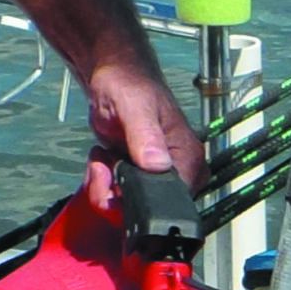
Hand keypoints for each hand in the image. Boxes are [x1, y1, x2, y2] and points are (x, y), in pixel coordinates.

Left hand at [83, 56, 205, 205]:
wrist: (111, 78)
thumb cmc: (128, 85)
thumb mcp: (135, 107)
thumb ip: (146, 136)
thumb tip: (158, 165)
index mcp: (188, 160)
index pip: (166, 204)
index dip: (134, 200)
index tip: (114, 176)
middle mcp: (178, 174)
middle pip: (143, 211)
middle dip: (113, 193)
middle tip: (103, 164)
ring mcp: (157, 178)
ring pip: (125, 208)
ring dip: (104, 186)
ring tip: (103, 156)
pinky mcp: (138, 179)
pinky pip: (116, 198)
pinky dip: (102, 182)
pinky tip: (104, 158)